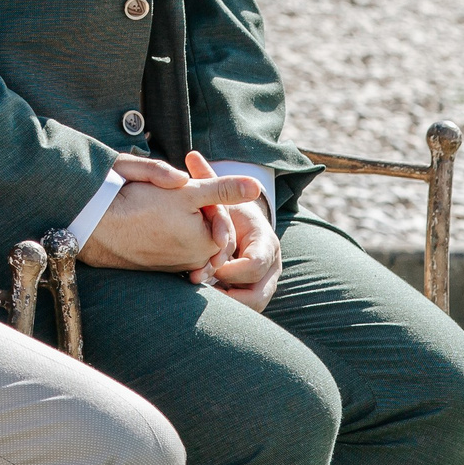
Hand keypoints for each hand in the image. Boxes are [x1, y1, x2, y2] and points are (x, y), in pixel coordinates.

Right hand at [80, 154, 266, 274]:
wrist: (95, 227)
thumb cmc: (139, 206)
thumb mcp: (186, 191)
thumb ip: (223, 189)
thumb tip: (257, 187)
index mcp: (207, 244)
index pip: (218, 212)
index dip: (202, 193)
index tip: (179, 185)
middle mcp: (194, 262)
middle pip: (203, 225)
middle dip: (191, 208)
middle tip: (163, 195)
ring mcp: (173, 267)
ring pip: (184, 235)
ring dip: (175, 221)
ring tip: (149, 208)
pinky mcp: (154, 268)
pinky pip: (166, 247)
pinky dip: (160, 234)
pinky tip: (142, 223)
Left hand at [188, 150, 281, 311]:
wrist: (241, 227)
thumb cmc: (229, 210)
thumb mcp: (222, 198)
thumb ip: (210, 179)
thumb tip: (192, 154)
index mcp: (266, 241)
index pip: (257, 262)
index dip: (233, 268)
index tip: (211, 266)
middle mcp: (271, 265)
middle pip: (259, 292)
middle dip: (229, 292)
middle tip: (201, 286)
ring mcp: (265, 282)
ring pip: (253, 305)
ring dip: (228, 303)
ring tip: (202, 297)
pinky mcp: (254, 294)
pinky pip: (244, 309)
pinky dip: (227, 307)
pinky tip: (205, 300)